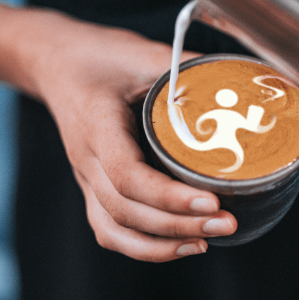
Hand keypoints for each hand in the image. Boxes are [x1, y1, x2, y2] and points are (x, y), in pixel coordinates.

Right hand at [30, 12, 236, 261]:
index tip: (212, 201)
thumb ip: (186, 69)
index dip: (169, 196)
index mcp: (97, 126)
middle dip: (179, 224)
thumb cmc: (100, 57)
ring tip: (207, 241)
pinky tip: (179, 244)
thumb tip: (240, 82)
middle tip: (227, 223)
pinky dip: (143, 246)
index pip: (128, 175)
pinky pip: (110, 229)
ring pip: (114, 229)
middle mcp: (86, 159)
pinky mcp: (93, 185)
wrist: (59, 63)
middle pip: (126, 210)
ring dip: (162, 244)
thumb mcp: (143, 53)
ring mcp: (86, 177)